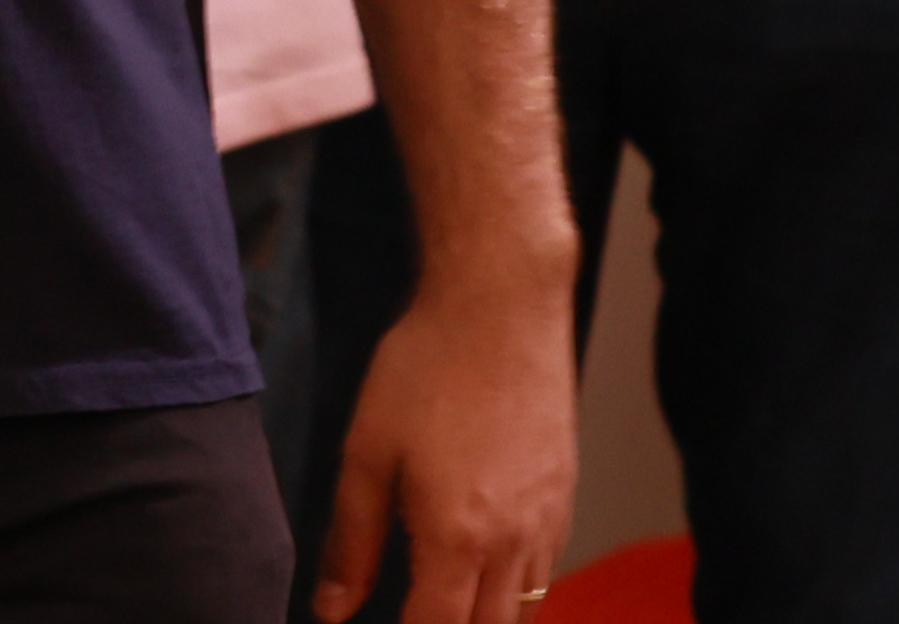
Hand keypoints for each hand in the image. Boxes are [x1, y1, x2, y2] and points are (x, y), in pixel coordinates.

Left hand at [316, 277, 578, 623]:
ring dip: (486, 617)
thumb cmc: (427, 368)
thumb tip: (332, 610)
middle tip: (417, 611)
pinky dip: (516, 587)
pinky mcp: (565, 496)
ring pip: (524, 609)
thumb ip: (351, 541)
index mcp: (457, 538)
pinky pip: (546, 570)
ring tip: (446, 600)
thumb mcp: (367, 451)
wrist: (501, 305)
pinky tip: (485, 566)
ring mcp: (548, 521)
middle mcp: (512, 542)